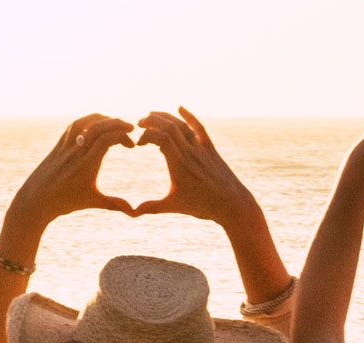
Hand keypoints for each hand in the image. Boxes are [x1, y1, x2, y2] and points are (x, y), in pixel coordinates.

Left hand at [5, 114, 136, 233]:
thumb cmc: (64, 203)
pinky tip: (96, 125)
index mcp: (86, 165)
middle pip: (98, 127)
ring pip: (85, 122)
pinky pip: (74, 126)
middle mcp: (76, 152)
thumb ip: (114, 204)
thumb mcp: (91, 202)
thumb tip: (134, 213)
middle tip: (130, 129)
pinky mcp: (59, 145)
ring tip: (114, 123)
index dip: (123, 137)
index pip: (106, 140)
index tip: (132, 145)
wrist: (36, 200)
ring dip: (102, 118)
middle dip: (117, 124)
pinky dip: (88, 121)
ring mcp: (65, 146)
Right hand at [131, 109, 258, 226]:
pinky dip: (189, 116)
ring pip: (181, 125)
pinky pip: (199, 128)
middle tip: (138, 124)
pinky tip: (179, 108)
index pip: (160, 138)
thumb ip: (152, 207)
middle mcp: (190, 152)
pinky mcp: (210, 149)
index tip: (137, 144)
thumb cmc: (203, 206)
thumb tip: (131, 213)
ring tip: (151, 115)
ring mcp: (201, 149)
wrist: (232, 204)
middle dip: (151, 121)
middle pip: (169, 126)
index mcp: (179, 164)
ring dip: (165, 117)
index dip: (145, 135)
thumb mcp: (174, 206)